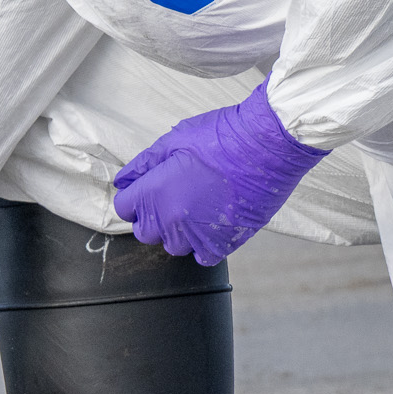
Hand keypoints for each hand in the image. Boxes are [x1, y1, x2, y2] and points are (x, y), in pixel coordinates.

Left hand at [113, 81, 327, 265]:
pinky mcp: (226, 241)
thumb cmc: (222, 137)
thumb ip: (143, 165)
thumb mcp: (174, 141)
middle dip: (152, 217)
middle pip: (146, 232)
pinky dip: (203, 245)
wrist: (269, 145)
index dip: (133, 199)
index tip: (144, 192)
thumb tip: (123, 180)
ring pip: (174, 246)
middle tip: (170, 197)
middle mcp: (173, 218)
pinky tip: (210, 224)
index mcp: (156, 192)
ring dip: (177, 232)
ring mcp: (200, 234)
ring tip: (194, 208)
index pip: (125, 209)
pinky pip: (203, 256)